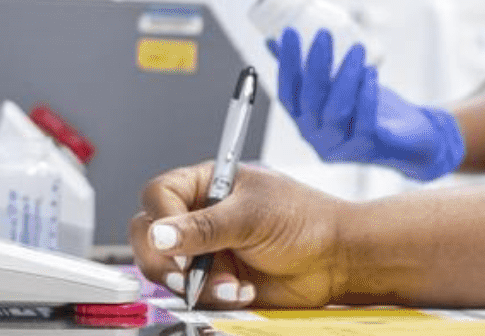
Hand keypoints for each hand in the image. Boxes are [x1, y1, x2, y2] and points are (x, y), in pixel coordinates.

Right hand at [129, 161, 349, 309]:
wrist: (335, 260)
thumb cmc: (304, 220)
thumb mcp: (252, 215)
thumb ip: (204, 227)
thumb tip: (160, 234)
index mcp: (206, 185)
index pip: (159, 196)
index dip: (161, 220)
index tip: (175, 242)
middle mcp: (199, 217)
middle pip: (149, 237)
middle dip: (166, 261)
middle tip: (188, 275)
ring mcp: (204, 252)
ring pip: (167, 272)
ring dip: (196, 285)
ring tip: (233, 284)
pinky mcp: (214, 281)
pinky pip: (193, 296)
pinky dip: (215, 299)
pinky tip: (243, 292)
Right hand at [270, 27, 464, 180]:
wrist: (407, 139)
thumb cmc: (366, 108)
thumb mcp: (333, 84)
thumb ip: (304, 68)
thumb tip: (272, 41)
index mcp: (304, 121)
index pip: (287, 93)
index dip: (286, 63)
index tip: (289, 32)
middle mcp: (315, 137)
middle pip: (311, 100)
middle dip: (316, 65)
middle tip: (324, 34)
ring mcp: (340, 146)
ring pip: (336, 111)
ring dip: (346, 77)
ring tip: (357, 50)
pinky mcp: (366, 148)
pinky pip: (363, 122)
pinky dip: (367, 96)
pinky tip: (371, 74)